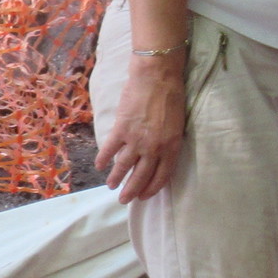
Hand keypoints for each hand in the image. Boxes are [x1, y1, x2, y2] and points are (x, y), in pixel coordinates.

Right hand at [97, 56, 184, 201]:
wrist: (157, 77)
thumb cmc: (171, 97)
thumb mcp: (177, 125)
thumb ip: (168, 143)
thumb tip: (156, 156)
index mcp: (171, 148)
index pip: (161, 176)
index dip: (152, 189)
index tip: (144, 196)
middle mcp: (154, 148)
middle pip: (141, 176)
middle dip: (132, 191)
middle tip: (124, 200)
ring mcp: (136, 140)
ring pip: (123, 167)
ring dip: (116, 179)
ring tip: (111, 186)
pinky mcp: (121, 129)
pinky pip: (109, 149)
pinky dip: (103, 159)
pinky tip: (99, 166)